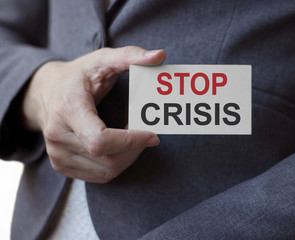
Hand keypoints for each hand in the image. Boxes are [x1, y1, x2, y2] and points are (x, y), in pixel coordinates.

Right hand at [21, 46, 165, 182]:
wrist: (44, 93)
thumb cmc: (77, 77)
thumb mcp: (101, 60)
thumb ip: (129, 56)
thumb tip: (159, 55)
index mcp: (68, 109)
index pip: (101, 140)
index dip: (131, 142)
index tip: (153, 135)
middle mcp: (58, 135)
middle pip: (109, 159)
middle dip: (136, 149)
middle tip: (146, 133)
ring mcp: (57, 154)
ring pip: (107, 171)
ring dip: (129, 157)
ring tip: (133, 138)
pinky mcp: (61, 166)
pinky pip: (99, 176)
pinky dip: (117, 164)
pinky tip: (120, 147)